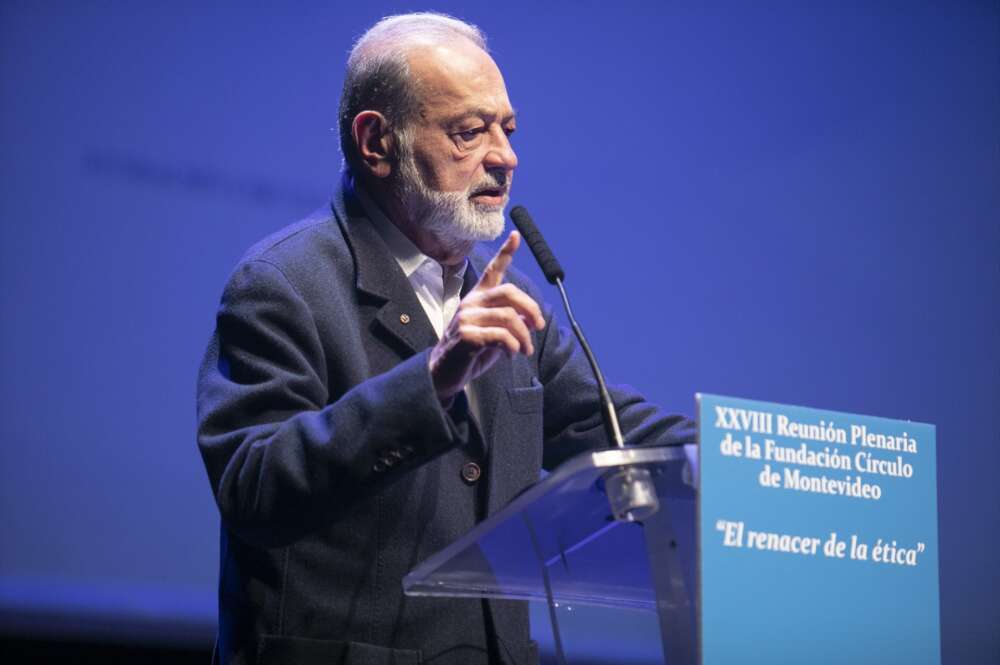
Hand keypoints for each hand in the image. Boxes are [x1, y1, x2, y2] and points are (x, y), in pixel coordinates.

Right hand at [429, 231, 546, 402]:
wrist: (444, 374)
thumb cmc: (470, 353)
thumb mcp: (495, 335)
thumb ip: (511, 323)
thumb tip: (533, 321)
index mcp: (477, 298)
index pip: (492, 271)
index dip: (505, 252)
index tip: (516, 236)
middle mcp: (471, 303)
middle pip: (509, 293)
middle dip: (530, 308)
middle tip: (538, 326)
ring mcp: (467, 318)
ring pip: (509, 317)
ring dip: (523, 336)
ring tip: (524, 350)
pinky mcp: (466, 336)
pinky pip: (501, 336)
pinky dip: (513, 346)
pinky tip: (511, 354)